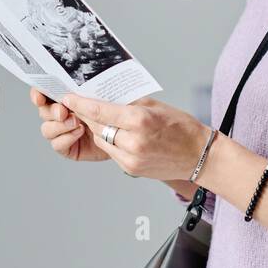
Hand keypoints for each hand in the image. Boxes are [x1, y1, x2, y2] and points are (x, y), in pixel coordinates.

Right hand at [30, 86, 109, 161]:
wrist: (125, 134)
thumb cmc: (116, 112)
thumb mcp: (102, 98)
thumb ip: (85, 95)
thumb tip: (71, 92)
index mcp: (67, 97)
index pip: (45, 93)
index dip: (38, 94)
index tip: (39, 97)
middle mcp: (61, 114)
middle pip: (44, 111)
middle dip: (52, 111)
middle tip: (63, 112)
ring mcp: (63, 132)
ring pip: (47, 129)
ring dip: (59, 126)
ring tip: (77, 123)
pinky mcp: (68, 147)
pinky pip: (57, 144)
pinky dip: (66, 138)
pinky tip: (79, 133)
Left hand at [61, 93, 210, 182]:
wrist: (199, 155)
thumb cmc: (181, 127)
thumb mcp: (154, 106)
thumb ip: (128, 104)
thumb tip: (104, 99)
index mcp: (139, 120)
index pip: (100, 111)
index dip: (80, 104)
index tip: (68, 98)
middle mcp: (132, 141)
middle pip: (97, 126)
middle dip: (86, 116)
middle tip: (77, 105)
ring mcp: (130, 158)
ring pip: (102, 140)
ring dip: (97, 129)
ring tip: (96, 119)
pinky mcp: (131, 168)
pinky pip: (111, 152)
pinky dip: (109, 141)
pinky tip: (113, 133)